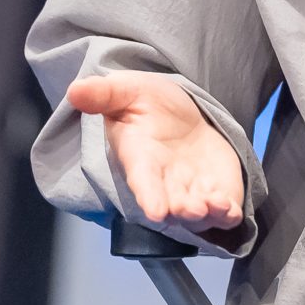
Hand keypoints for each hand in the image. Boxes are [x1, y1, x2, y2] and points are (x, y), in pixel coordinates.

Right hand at [66, 71, 244, 240]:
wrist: (178, 111)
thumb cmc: (146, 103)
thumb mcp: (125, 90)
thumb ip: (103, 94)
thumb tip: (75, 90)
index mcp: (140, 160)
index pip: (143, 183)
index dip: (150, 197)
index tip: (156, 212)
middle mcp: (166, 183)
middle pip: (173, 204)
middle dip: (182, 209)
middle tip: (191, 208)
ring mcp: (192, 190)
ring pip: (199, 214)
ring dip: (208, 214)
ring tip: (216, 205)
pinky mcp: (218, 189)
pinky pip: (223, 210)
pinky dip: (227, 212)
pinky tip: (230, 207)